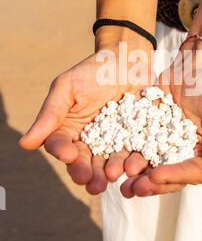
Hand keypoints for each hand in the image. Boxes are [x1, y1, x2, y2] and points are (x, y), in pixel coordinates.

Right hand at [19, 39, 154, 193]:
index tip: (68, 155)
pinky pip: (135, 154)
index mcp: (69, 130)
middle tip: (90, 181)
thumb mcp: (67, 87)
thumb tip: (25, 144)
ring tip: (111, 176)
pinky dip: (134, 162)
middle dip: (87, 172)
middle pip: (85, 161)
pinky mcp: (137, 140)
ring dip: (109, 171)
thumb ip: (50, 114)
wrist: (128, 59)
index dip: (63, 152)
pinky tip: (133, 168)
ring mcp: (114, 142)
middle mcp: (90, 141)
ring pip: (109, 162)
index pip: (61, 145)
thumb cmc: (93, 71)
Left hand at [121, 63, 201, 197]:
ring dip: (133, 175)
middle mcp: (180, 155)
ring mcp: (160, 145)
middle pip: (166, 176)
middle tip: (133, 188)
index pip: (190, 172)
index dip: (174, 176)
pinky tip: (111, 160)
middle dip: (149, 184)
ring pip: (146, 166)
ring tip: (119, 180)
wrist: (192, 68)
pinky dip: (122, 154)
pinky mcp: (143, 132)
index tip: (156, 176)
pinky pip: (132, 145)